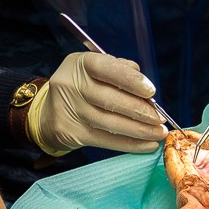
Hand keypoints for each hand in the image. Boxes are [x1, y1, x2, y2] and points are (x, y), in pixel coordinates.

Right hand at [27, 52, 165, 155]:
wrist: (49, 113)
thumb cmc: (83, 87)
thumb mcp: (96, 70)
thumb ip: (121, 72)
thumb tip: (146, 91)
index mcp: (80, 64)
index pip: (106, 68)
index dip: (130, 80)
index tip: (151, 91)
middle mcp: (70, 85)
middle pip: (109, 99)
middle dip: (140, 111)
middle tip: (160, 118)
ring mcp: (69, 110)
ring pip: (110, 122)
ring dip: (139, 130)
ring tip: (158, 133)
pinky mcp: (71, 133)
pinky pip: (105, 140)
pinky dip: (129, 144)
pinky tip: (146, 145)